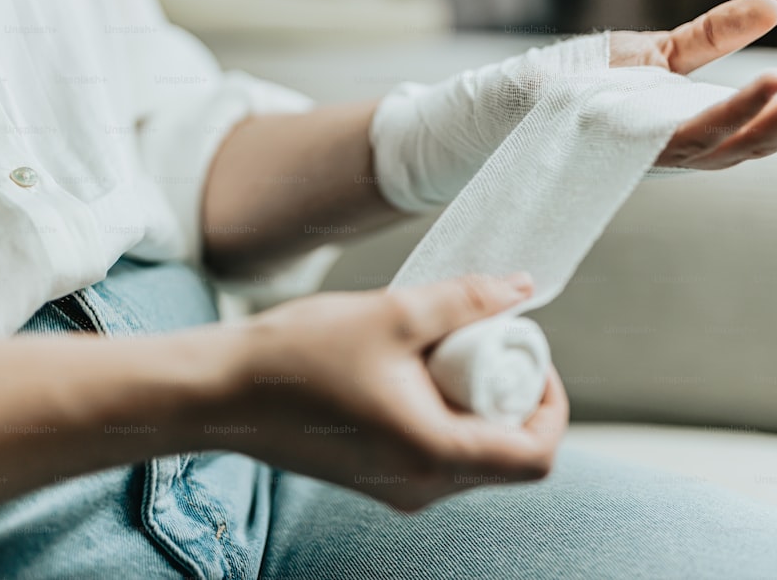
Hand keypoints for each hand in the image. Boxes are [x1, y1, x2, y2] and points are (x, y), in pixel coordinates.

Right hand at [213, 274, 568, 510]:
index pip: (536, 454)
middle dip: (514, 399)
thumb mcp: (393, 314)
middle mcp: (421, 487)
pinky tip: (415, 374)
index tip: (532, 356)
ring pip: (473, 457)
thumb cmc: (298, 357)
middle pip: (508, 456)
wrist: (223, 392)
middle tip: (490, 344)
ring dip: (479, 406)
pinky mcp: (377, 479)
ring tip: (448, 353)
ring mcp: (397, 489)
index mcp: (434, 455)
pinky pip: (437, 457)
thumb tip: (522, 286)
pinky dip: (446, 417)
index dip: (553, 403)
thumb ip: (466, 300)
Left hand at [611, 0, 776, 169]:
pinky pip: (703, 134)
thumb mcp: (665, 55)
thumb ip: (713, 36)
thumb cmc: (599, 91)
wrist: (534, 107)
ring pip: (762, 136)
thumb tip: (772, 6)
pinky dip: (737, 111)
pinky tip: (771, 81)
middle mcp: (718, 147)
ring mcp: (687, 154)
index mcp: (731, 126)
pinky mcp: (653, 150)